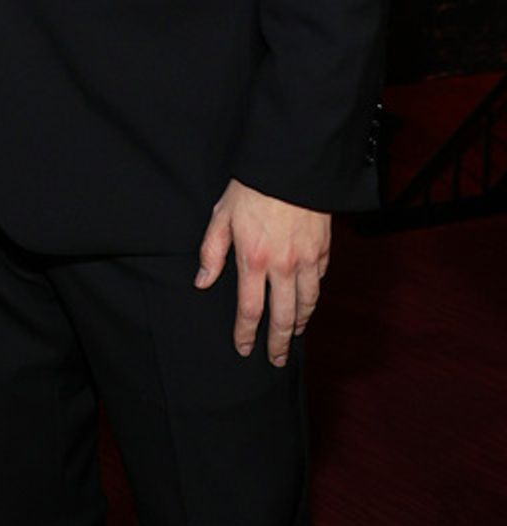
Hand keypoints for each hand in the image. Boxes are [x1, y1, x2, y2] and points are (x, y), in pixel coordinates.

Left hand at [195, 179, 330, 366]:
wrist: (290, 165)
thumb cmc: (252, 188)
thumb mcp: (221, 216)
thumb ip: (211, 252)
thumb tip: (202, 282)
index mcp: (254, 260)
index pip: (250, 309)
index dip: (246, 333)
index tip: (244, 348)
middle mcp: (283, 266)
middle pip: (283, 317)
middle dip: (279, 342)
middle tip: (277, 359)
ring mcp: (307, 259)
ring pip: (307, 303)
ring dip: (300, 323)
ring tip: (295, 335)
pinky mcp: (323, 249)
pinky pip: (319, 281)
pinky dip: (313, 295)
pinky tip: (308, 300)